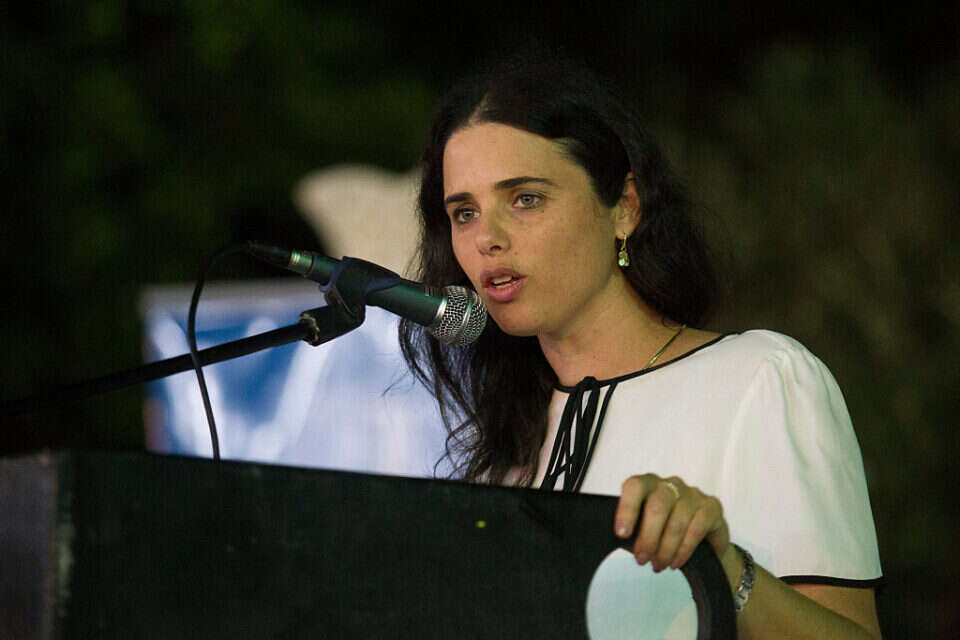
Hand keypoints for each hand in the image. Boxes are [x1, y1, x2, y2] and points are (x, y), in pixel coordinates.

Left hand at [614, 474, 729, 571]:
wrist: (701, 541)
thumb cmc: (662, 530)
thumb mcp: (643, 527)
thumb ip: (630, 528)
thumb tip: (616, 539)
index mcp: (649, 483)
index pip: (635, 486)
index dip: (627, 509)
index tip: (621, 534)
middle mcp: (671, 484)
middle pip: (657, 507)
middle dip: (648, 538)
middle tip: (642, 559)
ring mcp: (693, 494)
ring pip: (677, 522)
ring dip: (665, 549)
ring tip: (658, 565)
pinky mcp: (711, 507)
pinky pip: (696, 530)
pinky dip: (684, 550)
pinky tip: (676, 563)